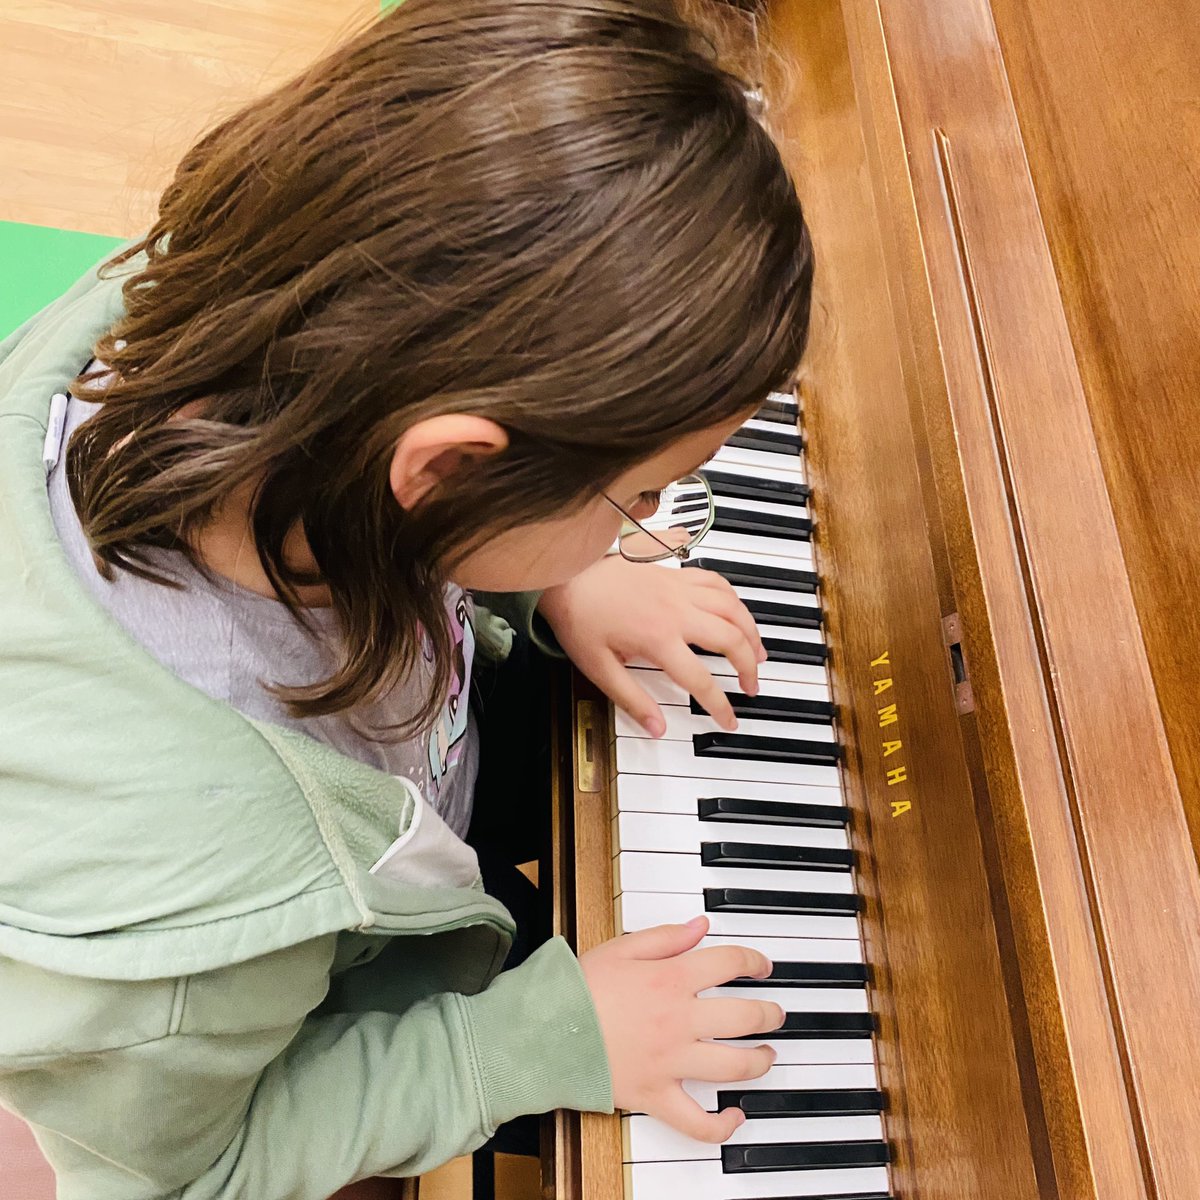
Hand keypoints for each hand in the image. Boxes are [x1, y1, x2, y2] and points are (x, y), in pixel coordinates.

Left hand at [537, 554, 765, 733]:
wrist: (567, 576)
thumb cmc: (579, 619)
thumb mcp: (599, 669)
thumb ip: (632, 700)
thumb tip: (657, 728)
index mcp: (658, 639)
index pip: (701, 681)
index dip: (720, 706)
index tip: (730, 721)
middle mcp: (676, 612)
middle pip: (731, 640)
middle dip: (749, 667)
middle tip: (751, 686)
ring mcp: (678, 589)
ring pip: (732, 607)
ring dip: (751, 631)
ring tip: (759, 652)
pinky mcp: (675, 573)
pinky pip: (716, 582)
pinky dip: (733, 599)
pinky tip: (736, 613)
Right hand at [579, 917, 781, 1141]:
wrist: (543, 1030)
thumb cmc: (577, 988)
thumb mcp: (621, 948)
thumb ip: (666, 937)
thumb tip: (701, 927)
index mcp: (670, 979)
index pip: (729, 964)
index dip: (754, 963)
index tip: (762, 967)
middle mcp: (678, 1020)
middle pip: (744, 1016)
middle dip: (769, 1014)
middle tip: (775, 1014)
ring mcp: (670, 1061)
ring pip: (733, 1067)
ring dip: (760, 1061)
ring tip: (766, 1056)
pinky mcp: (655, 1095)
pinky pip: (696, 1122)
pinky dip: (722, 1126)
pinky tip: (735, 1117)